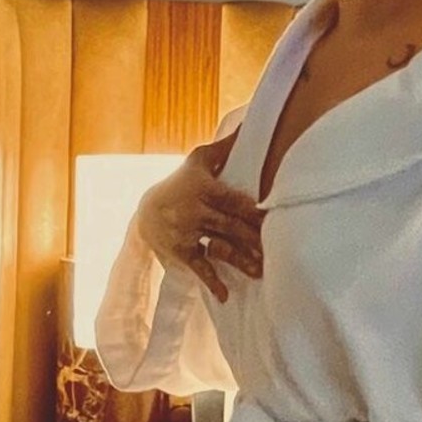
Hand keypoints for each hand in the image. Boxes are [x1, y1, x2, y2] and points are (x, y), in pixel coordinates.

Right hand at [134, 127, 264, 302]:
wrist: (145, 211)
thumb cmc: (180, 183)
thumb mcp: (197, 162)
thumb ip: (223, 148)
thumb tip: (246, 124)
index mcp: (204, 188)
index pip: (234, 200)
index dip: (254, 210)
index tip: (275, 218)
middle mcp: (195, 211)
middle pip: (230, 226)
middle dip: (253, 238)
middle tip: (276, 251)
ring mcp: (187, 233)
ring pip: (219, 247)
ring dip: (240, 260)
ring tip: (260, 271)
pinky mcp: (180, 252)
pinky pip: (199, 268)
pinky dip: (212, 282)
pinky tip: (224, 296)